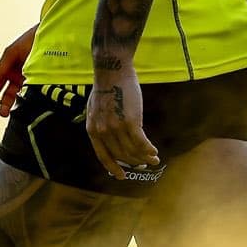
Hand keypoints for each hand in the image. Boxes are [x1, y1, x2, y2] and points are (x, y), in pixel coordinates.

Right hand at [0, 26, 35, 116]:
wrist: (52, 34)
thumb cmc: (30, 39)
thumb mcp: (12, 52)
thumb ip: (0, 69)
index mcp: (7, 69)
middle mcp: (17, 76)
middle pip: (6, 95)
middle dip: (2, 104)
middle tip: (2, 112)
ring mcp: (29, 80)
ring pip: (19, 97)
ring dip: (14, 105)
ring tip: (12, 111)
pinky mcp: (41, 82)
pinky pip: (33, 94)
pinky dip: (28, 101)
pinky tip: (26, 105)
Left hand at [85, 62, 159, 179]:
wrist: (112, 70)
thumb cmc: (105, 86)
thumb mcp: (95, 109)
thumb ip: (100, 124)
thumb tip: (110, 137)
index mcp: (92, 130)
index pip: (103, 156)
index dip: (113, 167)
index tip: (121, 176)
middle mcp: (103, 132)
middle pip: (121, 155)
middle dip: (134, 162)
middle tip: (143, 165)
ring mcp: (116, 127)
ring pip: (133, 150)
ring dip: (144, 157)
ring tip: (153, 160)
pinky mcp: (131, 121)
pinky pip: (141, 142)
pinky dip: (149, 149)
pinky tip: (154, 151)